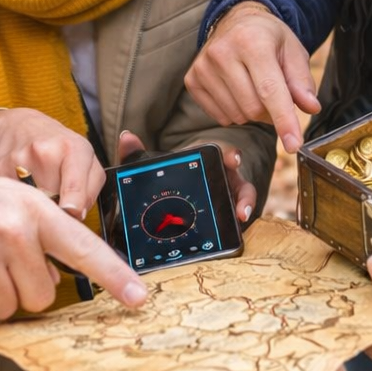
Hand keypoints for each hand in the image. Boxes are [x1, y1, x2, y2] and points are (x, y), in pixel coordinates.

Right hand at [0, 108, 104, 219]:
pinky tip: (23, 188)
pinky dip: (18, 200)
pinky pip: (12, 199)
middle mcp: (43, 152)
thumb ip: (90, 190)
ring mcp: (18, 160)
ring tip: (40, 191)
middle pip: (52, 201)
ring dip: (36, 206)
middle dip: (57, 207)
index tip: (73, 215)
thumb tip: (76, 216)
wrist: (19, 126)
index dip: (74, 207)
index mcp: (72, 149)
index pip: (74, 186)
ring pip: (31, 203)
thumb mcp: (86, 159)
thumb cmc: (58, 146)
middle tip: (57, 198)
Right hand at [0, 155, 145, 324]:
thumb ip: (43, 235)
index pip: (85, 248)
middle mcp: (13, 230)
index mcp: (36, 210)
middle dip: (21, 289)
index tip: (139, 299)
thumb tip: (59, 281)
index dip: (115, 277)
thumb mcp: (14, 200)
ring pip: (7, 309)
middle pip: (41, 297)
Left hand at [117, 131, 256, 224]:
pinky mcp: (225, 214)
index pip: (222, 152)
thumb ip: (137, 154)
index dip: (230, 155)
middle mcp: (222, 176)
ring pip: (243, 199)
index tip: (233, 160)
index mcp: (206, 160)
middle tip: (240, 205)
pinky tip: (234, 233)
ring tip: (240, 218)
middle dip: (244, 193)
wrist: (168, 197)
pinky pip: (234, 217)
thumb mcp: (150, 167)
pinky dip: (237, 225)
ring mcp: (226, 196)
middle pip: (239, 181)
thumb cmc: (165, 175)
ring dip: (245, 207)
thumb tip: (126, 137)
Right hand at [184, 2, 318, 152]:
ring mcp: (203, 66)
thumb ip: (302, 81)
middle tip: (275, 95)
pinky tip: (237, 91)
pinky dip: (235, 112)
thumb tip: (310, 107)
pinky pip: (220, 116)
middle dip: (270, 112)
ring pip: (237, 116)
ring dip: (252, 113)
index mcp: (252, 41)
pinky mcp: (192, 79)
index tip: (294, 144)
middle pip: (253, 108)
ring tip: (255, 88)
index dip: (284, 120)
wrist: (236, 21)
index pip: (270, 89)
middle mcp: (223, 52)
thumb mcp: (293, 51)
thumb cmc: (268, 38)